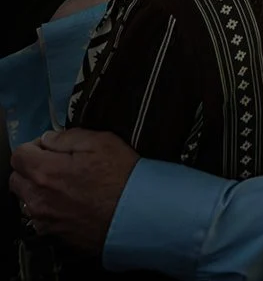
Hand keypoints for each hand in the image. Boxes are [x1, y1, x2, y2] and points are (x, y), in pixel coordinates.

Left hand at [8, 129, 137, 254]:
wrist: (136, 214)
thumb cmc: (122, 177)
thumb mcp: (101, 142)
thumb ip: (68, 137)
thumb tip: (50, 139)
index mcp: (45, 171)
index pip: (19, 154)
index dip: (35, 146)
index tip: (51, 147)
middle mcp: (38, 198)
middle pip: (17, 178)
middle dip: (32, 168)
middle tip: (58, 165)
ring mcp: (44, 219)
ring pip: (26, 199)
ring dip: (38, 190)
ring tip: (66, 186)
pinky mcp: (54, 234)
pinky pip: (40, 218)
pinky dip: (49, 209)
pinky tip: (71, 203)